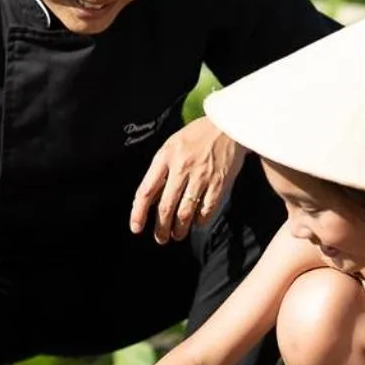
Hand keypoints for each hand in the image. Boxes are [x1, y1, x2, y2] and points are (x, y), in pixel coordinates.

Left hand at [130, 116, 245, 244]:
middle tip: (160, 238)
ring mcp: (201, 176)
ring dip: (180, 228)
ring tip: (177, 235)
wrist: (228, 125)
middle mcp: (181, 168)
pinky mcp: (219, 182)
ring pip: (185, 212)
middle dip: (161, 228)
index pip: (146, 191)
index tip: (136, 228)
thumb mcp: (171, 146)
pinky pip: (207, 209)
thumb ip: (160, 170)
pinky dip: (200, 220)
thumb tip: (150, 199)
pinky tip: (197, 223)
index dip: (138, 213)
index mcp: (165, 157)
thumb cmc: (196, 136)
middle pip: (166, 207)